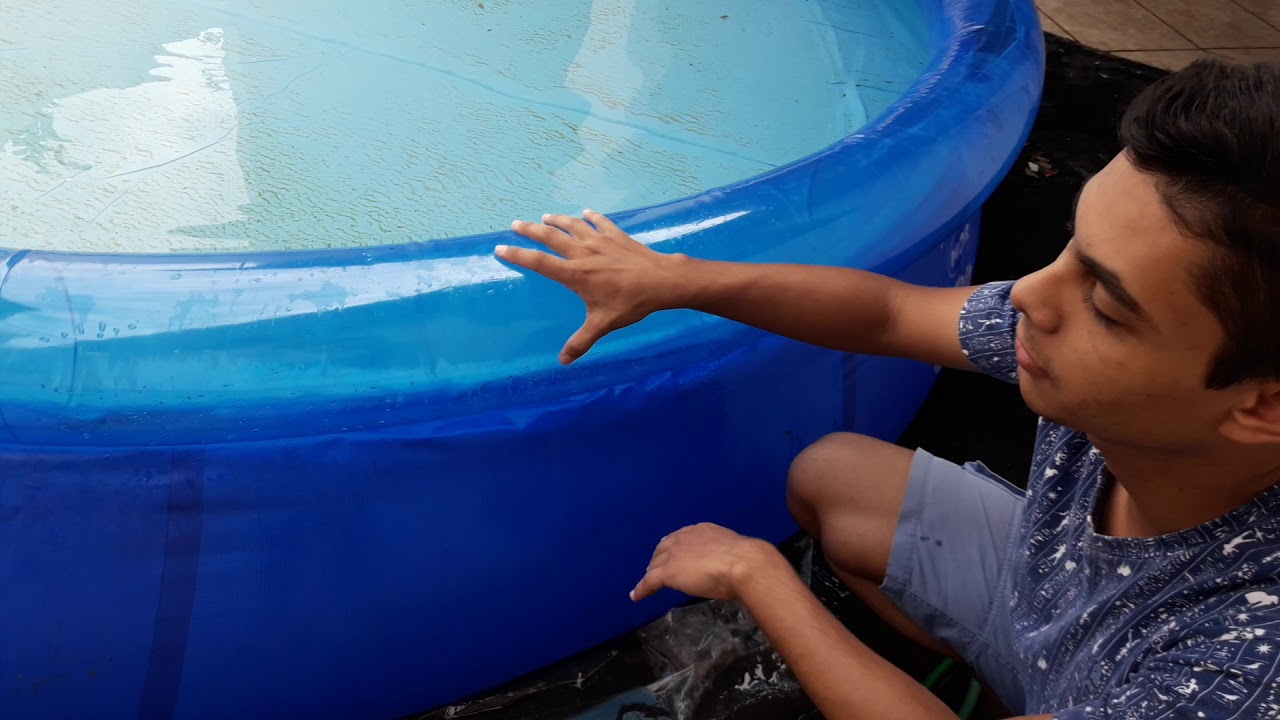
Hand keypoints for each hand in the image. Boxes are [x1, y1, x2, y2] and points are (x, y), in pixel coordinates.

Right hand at [497, 210, 687, 364]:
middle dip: (531, 230)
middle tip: (515, 224)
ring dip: (557, 220)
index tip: (501, 248)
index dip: (518, 255)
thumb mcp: (603, 324)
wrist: (661, 281)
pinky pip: (600, 222)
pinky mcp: (617, 236)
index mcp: (575, 274)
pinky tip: (587, 213)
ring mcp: (600, 241)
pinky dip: (591, 217)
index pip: (539, 262)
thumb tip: (563, 361)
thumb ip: (581, 342)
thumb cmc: (630, 303)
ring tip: (545, 216)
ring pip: (572, 225)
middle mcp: (583, 253)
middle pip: (550, 237)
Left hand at [630, 523, 782, 602]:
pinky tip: (636, 596)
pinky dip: (641, 589)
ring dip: (650, 573)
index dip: (673, 548)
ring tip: (647, 582)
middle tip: (656, 570)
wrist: (744, 564)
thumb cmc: (747, 561)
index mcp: (702, 531)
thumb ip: (725, 557)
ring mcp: (674, 554)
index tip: (671, 555)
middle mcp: (684, 537)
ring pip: (655, 565)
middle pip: (663, 549)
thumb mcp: (734, 553)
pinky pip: (649, 581)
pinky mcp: (668, 572)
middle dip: (659, 559)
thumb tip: (730, 567)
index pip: (681, 538)